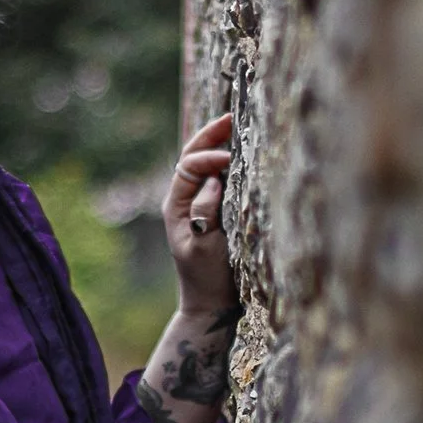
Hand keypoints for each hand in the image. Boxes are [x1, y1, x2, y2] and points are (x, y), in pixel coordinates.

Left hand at [165, 112, 234, 315]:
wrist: (212, 305)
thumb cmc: (208, 278)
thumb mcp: (204, 246)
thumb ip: (205, 212)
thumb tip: (215, 180)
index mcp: (176, 205)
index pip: (189, 165)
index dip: (209, 156)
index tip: (231, 160)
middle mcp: (186, 200)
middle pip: (194, 157)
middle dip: (212, 135)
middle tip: (232, 116)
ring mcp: (202, 205)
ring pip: (208, 166)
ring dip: (221, 145)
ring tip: (239, 126)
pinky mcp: (218, 213)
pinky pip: (222, 181)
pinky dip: (232, 164)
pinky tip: (246, 155)